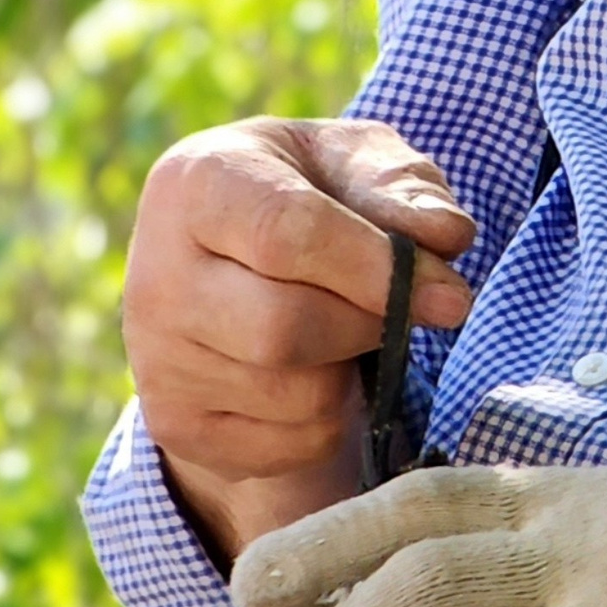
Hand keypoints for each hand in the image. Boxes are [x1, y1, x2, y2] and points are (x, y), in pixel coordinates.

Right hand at [122, 116, 475, 565]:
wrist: (229, 260)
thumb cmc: (308, 195)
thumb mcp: (355, 162)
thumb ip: (403, 186)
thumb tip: (445, 237)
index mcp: (196, 183)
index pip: (287, 234)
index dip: (378, 269)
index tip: (451, 294)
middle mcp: (155, 277)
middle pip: (284, 328)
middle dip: (369, 323)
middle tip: (403, 308)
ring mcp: (158, 360)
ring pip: (296, 396)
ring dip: (353, 367)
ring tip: (345, 326)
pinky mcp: (176, 425)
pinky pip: (291, 444)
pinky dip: (332, 415)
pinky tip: (316, 368)